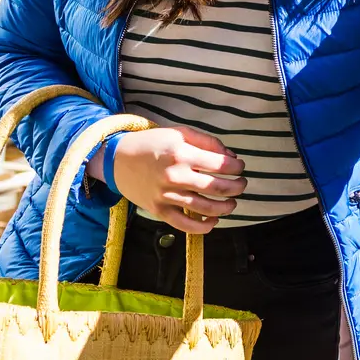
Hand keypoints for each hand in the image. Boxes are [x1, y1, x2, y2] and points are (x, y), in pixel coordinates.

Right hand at [95, 125, 246, 234]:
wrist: (118, 160)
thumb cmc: (153, 144)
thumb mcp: (180, 133)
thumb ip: (208, 142)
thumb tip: (231, 158)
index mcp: (182, 154)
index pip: (221, 165)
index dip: (237, 168)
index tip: (239, 167)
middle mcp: (175, 176)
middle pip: (217, 188)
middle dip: (237, 187)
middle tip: (241, 185)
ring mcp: (166, 196)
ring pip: (205, 208)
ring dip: (226, 207)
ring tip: (232, 202)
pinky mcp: (159, 210)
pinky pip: (185, 225)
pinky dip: (203, 226)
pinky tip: (213, 220)